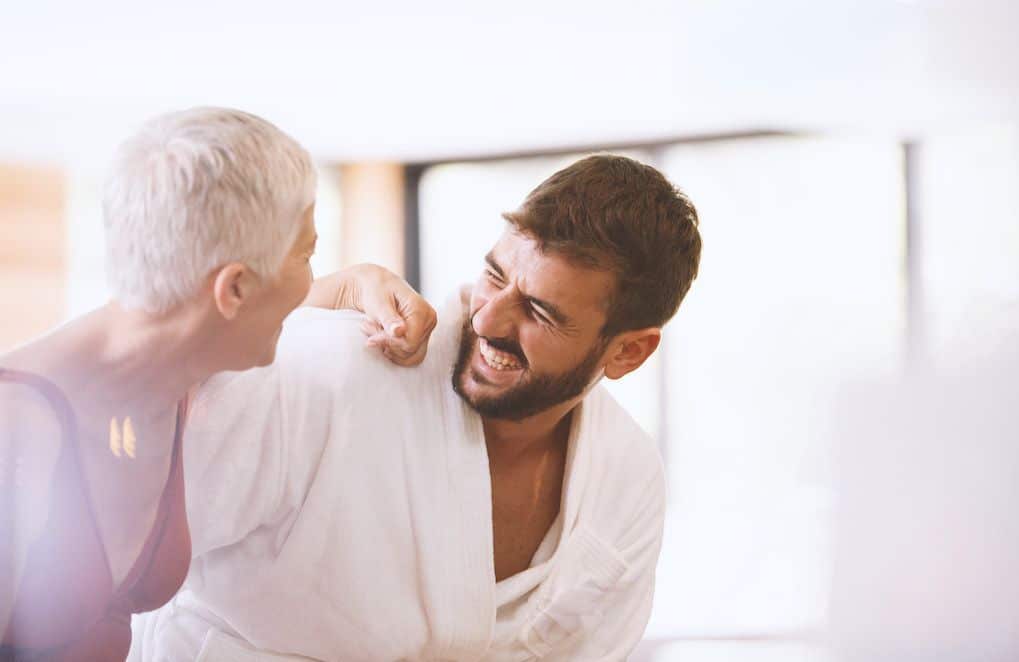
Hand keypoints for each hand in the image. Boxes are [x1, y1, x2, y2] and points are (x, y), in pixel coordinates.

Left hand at [306, 265, 436, 366]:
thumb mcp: (378, 302)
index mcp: (422, 310)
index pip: (409, 342)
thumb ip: (389, 318)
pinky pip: (409, 356)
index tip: (370, 336)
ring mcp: (426, 330)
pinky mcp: (420, 337)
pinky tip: (381, 339)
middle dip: (386, 344)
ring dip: (388, 349)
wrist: (375, 286)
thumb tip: (400, 331)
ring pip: (410, 357)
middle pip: (410, 351)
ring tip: (373, 333)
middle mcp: (429, 321)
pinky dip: (392, 351)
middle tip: (367, 329)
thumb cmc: (376, 291)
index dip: (388, 343)